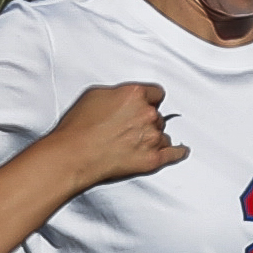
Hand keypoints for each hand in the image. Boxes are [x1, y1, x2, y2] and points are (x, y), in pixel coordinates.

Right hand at [41, 82, 185, 187]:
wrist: (73, 156)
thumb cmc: (78, 129)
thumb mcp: (94, 95)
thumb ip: (117, 93)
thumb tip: (121, 97)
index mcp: (135, 94)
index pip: (156, 93)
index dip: (149, 100)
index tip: (148, 104)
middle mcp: (147, 114)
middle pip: (158, 115)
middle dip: (146, 121)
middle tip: (129, 128)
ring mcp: (151, 138)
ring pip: (163, 134)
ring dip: (153, 137)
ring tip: (136, 144)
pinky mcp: (152, 159)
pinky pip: (174, 154)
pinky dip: (177, 153)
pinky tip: (179, 151)